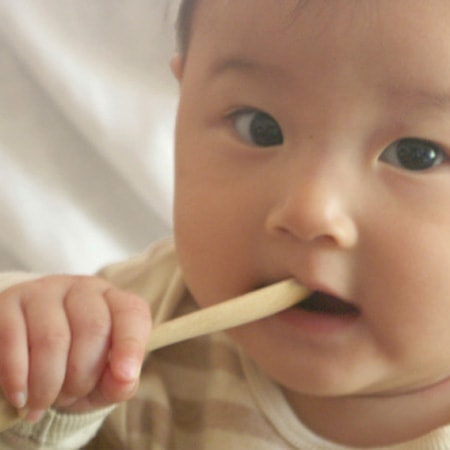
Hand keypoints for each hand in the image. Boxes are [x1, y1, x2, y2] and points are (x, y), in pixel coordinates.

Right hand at [0, 275, 150, 420]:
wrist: (27, 359)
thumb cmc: (74, 367)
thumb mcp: (101, 381)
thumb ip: (119, 382)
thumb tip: (125, 379)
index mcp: (114, 301)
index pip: (132, 312)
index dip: (131, 344)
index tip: (125, 376)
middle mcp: (83, 289)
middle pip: (93, 328)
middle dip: (81, 376)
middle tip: (68, 397)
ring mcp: (45, 291)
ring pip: (52, 338)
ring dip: (48, 383)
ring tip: (43, 400)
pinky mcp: (9, 303)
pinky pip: (13, 341)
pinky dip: (17, 377)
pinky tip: (20, 396)